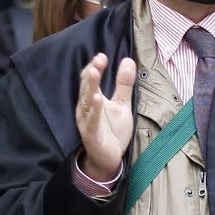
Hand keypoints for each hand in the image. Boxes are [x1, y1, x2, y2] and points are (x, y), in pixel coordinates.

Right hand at [76, 53, 136, 180]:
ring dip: (90, 87)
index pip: (90, 80)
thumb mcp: (122, 104)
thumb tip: (128, 60)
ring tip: (94, 72)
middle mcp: (86, 109)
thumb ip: (124, 84)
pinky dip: (94, 111)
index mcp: (92, 100)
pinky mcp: (91, 135)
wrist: (110, 158)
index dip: (95, 67)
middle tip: (98, 60)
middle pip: (86, 87)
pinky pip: (91, 121)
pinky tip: (97, 99)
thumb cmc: (113, 130)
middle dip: (91, 73)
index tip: (102, 56)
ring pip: (86, 102)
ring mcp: (87, 121)